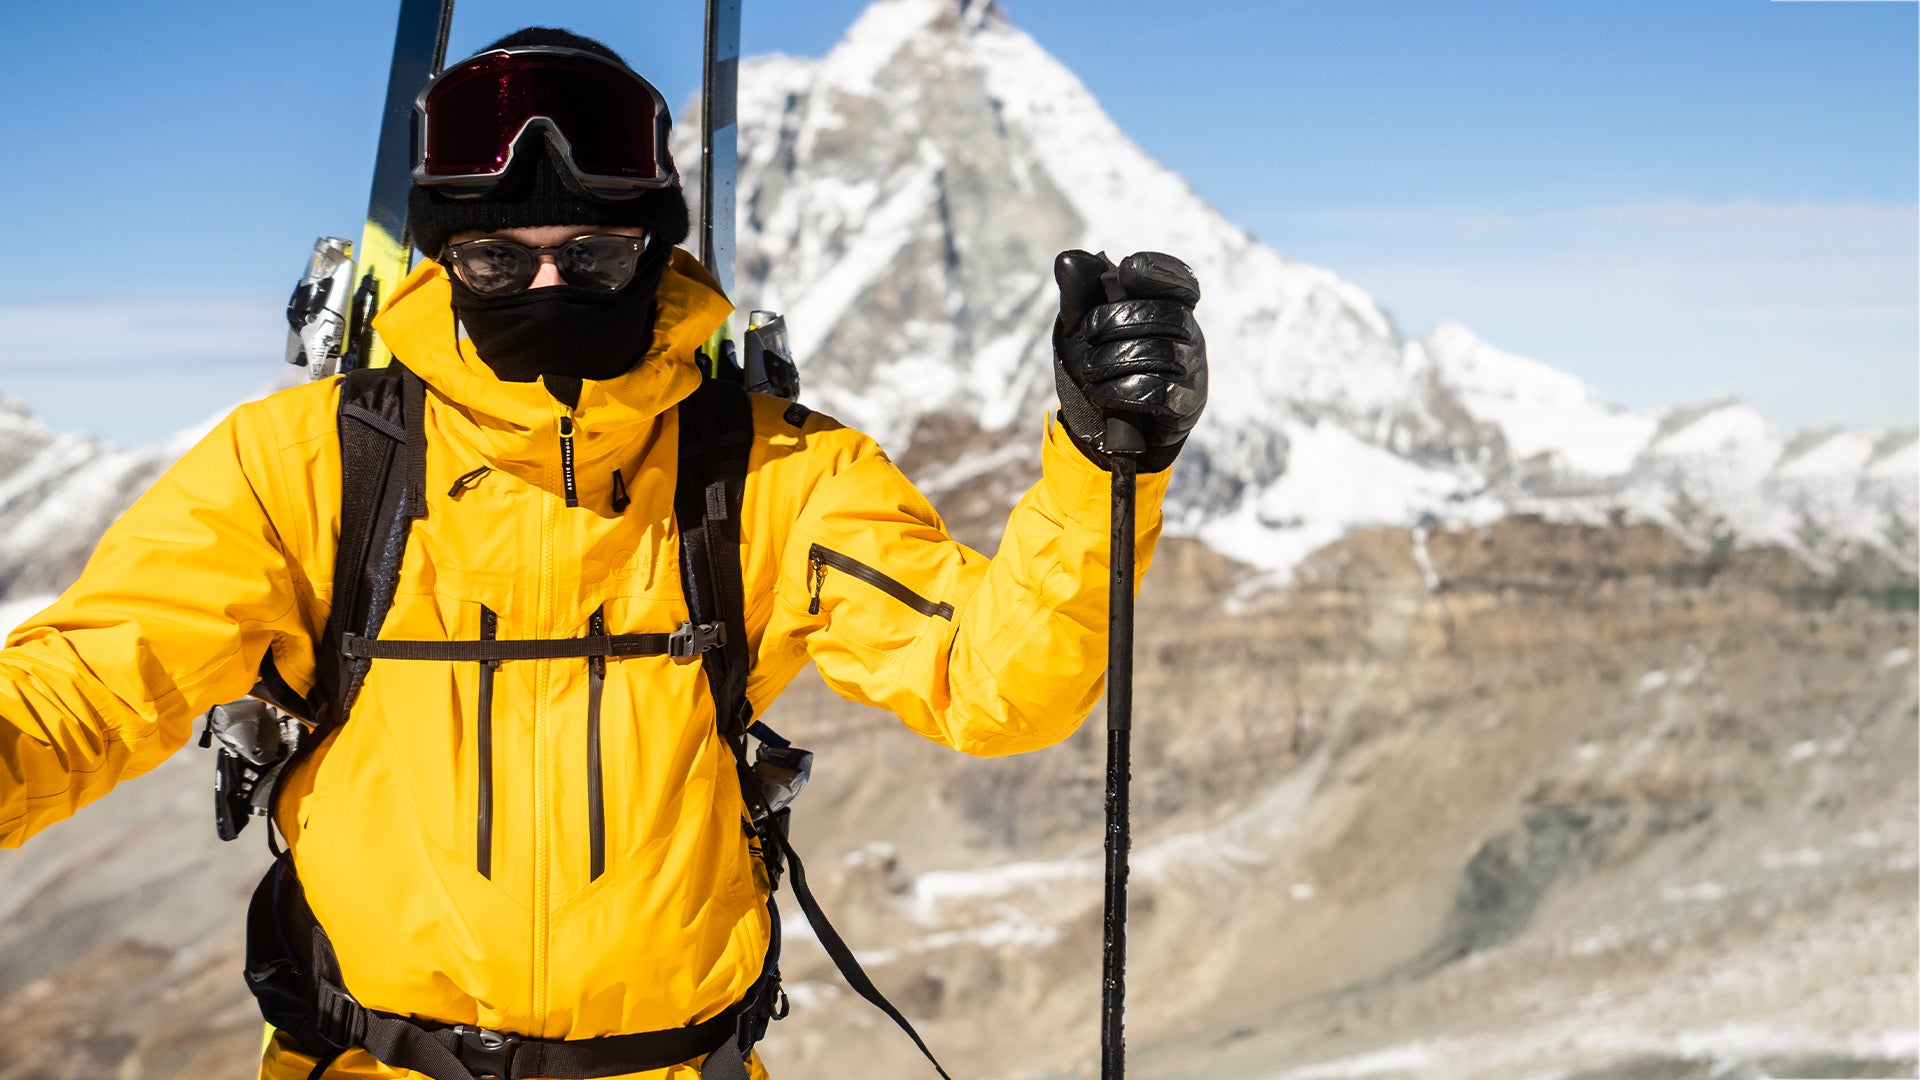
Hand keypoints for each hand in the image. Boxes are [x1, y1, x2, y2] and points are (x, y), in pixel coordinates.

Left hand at [1052, 250, 1206, 471]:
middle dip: (1112, 322)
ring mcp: (1193, 368)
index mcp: (1170, 306)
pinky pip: (1157, 392)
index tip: (1125, 270)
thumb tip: (1067, 258)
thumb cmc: (1102, 364)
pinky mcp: (1188, 403)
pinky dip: (1120, 392)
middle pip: (1161, 315)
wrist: (1108, 425)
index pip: (1177, 279)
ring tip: (1091, 371)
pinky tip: (1104, 395)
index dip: (1156, 271)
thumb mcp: (1082, 329)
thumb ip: (1079, 293)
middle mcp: (1189, 333)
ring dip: (1109, 363)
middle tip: (1088, 336)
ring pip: (1156, 354)